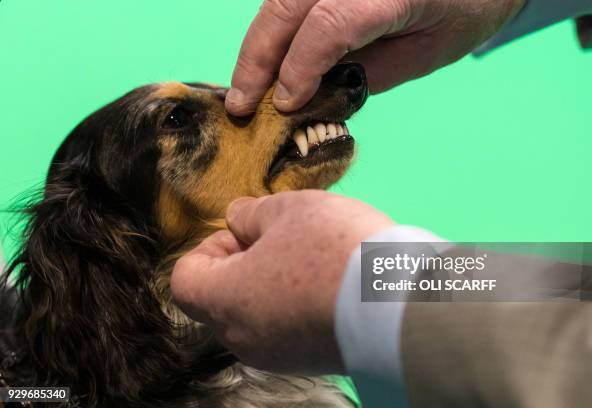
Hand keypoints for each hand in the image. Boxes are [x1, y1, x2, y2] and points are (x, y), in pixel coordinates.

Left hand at [170, 190, 393, 373]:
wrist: (398, 304)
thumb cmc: (333, 251)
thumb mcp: (288, 211)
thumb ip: (251, 212)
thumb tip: (237, 219)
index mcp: (225, 300)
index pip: (186, 279)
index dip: (208, 248)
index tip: (245, 233)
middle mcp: (243, 338)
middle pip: (221, 298)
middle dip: (243, 262)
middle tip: (281, 237)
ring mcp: (277, 356)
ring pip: (254, 314)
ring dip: (270, 283)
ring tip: (310, 257)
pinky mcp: (309, 362)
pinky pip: (285, 329)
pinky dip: (294, 305)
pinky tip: (328, 282)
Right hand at [225, 0, 524, 115]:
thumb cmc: (462, 12)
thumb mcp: (423, 55)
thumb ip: (367, 75)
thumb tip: (311, 98)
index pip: (329, 25)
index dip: (299, 68)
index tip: (285, 106)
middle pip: (287, 7)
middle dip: (256, 59)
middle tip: (240, 106)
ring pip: (278, 0)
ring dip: (256, 46)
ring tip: (244, 89)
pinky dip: (270, 30)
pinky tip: (264, 60)